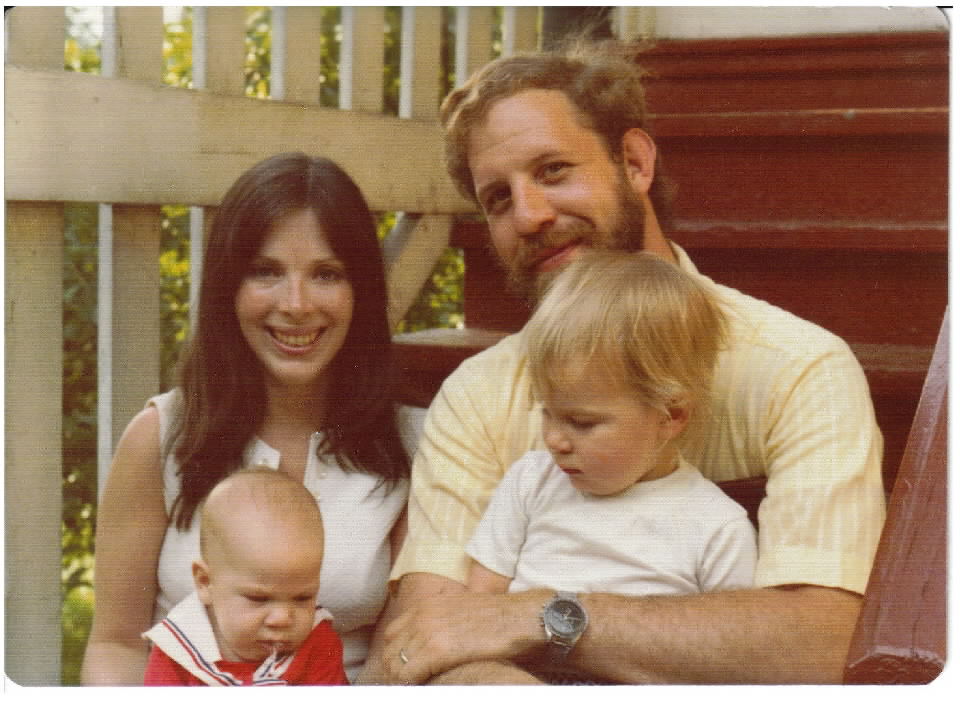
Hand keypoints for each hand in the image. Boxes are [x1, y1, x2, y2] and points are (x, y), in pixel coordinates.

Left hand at [377, 576, 548, 683]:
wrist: (518, 617)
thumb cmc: (497, 618)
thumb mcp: (460, 610)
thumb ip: (440, 622)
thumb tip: (430, 643)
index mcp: (426, 605)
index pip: (393, 634)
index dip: (395, 655)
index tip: (402, 671)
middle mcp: (422, 615)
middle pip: (390, 650)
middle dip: (394, 670)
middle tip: (405, 685)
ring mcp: (428, 631)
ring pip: (396, 664)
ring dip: (402, 680)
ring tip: (415, 689)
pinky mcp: (439, 649)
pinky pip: (410, 674)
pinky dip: (412, 684)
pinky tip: (424, 689)